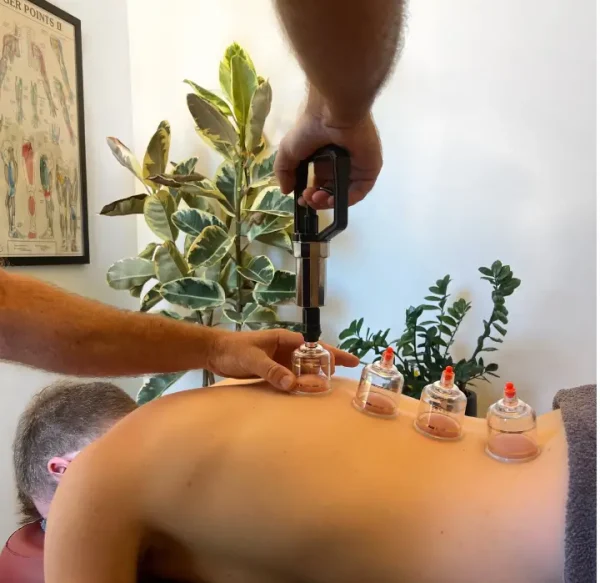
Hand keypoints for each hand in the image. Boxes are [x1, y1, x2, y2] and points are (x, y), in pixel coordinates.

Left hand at [206, 328, 359, 391]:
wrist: (215, 352)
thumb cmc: (234, 350)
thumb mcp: (253, 359)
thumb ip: (272, 371)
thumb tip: (292, 384)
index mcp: (285, 340)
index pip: (315, 347)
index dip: (333, 354)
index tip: (350, 361)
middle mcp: (286, 349)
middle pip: (314, 358)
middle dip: (331, 364)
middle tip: (349, 373)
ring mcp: (280, 360)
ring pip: (304, 369)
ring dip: (317, 376)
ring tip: (333, 386)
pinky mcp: (273, 371)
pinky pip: (292, 377)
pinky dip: (302, 383)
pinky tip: (310, 390)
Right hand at [275, 96, 381, 208]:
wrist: (331, 114)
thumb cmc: (310, 128)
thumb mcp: (288, 151)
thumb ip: (284, 172)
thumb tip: (286, 191)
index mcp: (325, 159)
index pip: (319, 184)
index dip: (310, 195)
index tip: (300, 199)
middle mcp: (341, 164)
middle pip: (331, 191)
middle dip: (317, 200)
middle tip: (307, 199)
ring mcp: (356, 168)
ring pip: (344, 194)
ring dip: (328, 201)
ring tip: (316, 198)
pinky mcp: (368, 170)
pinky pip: (359, 191)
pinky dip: (345, 200)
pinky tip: (330, 199)